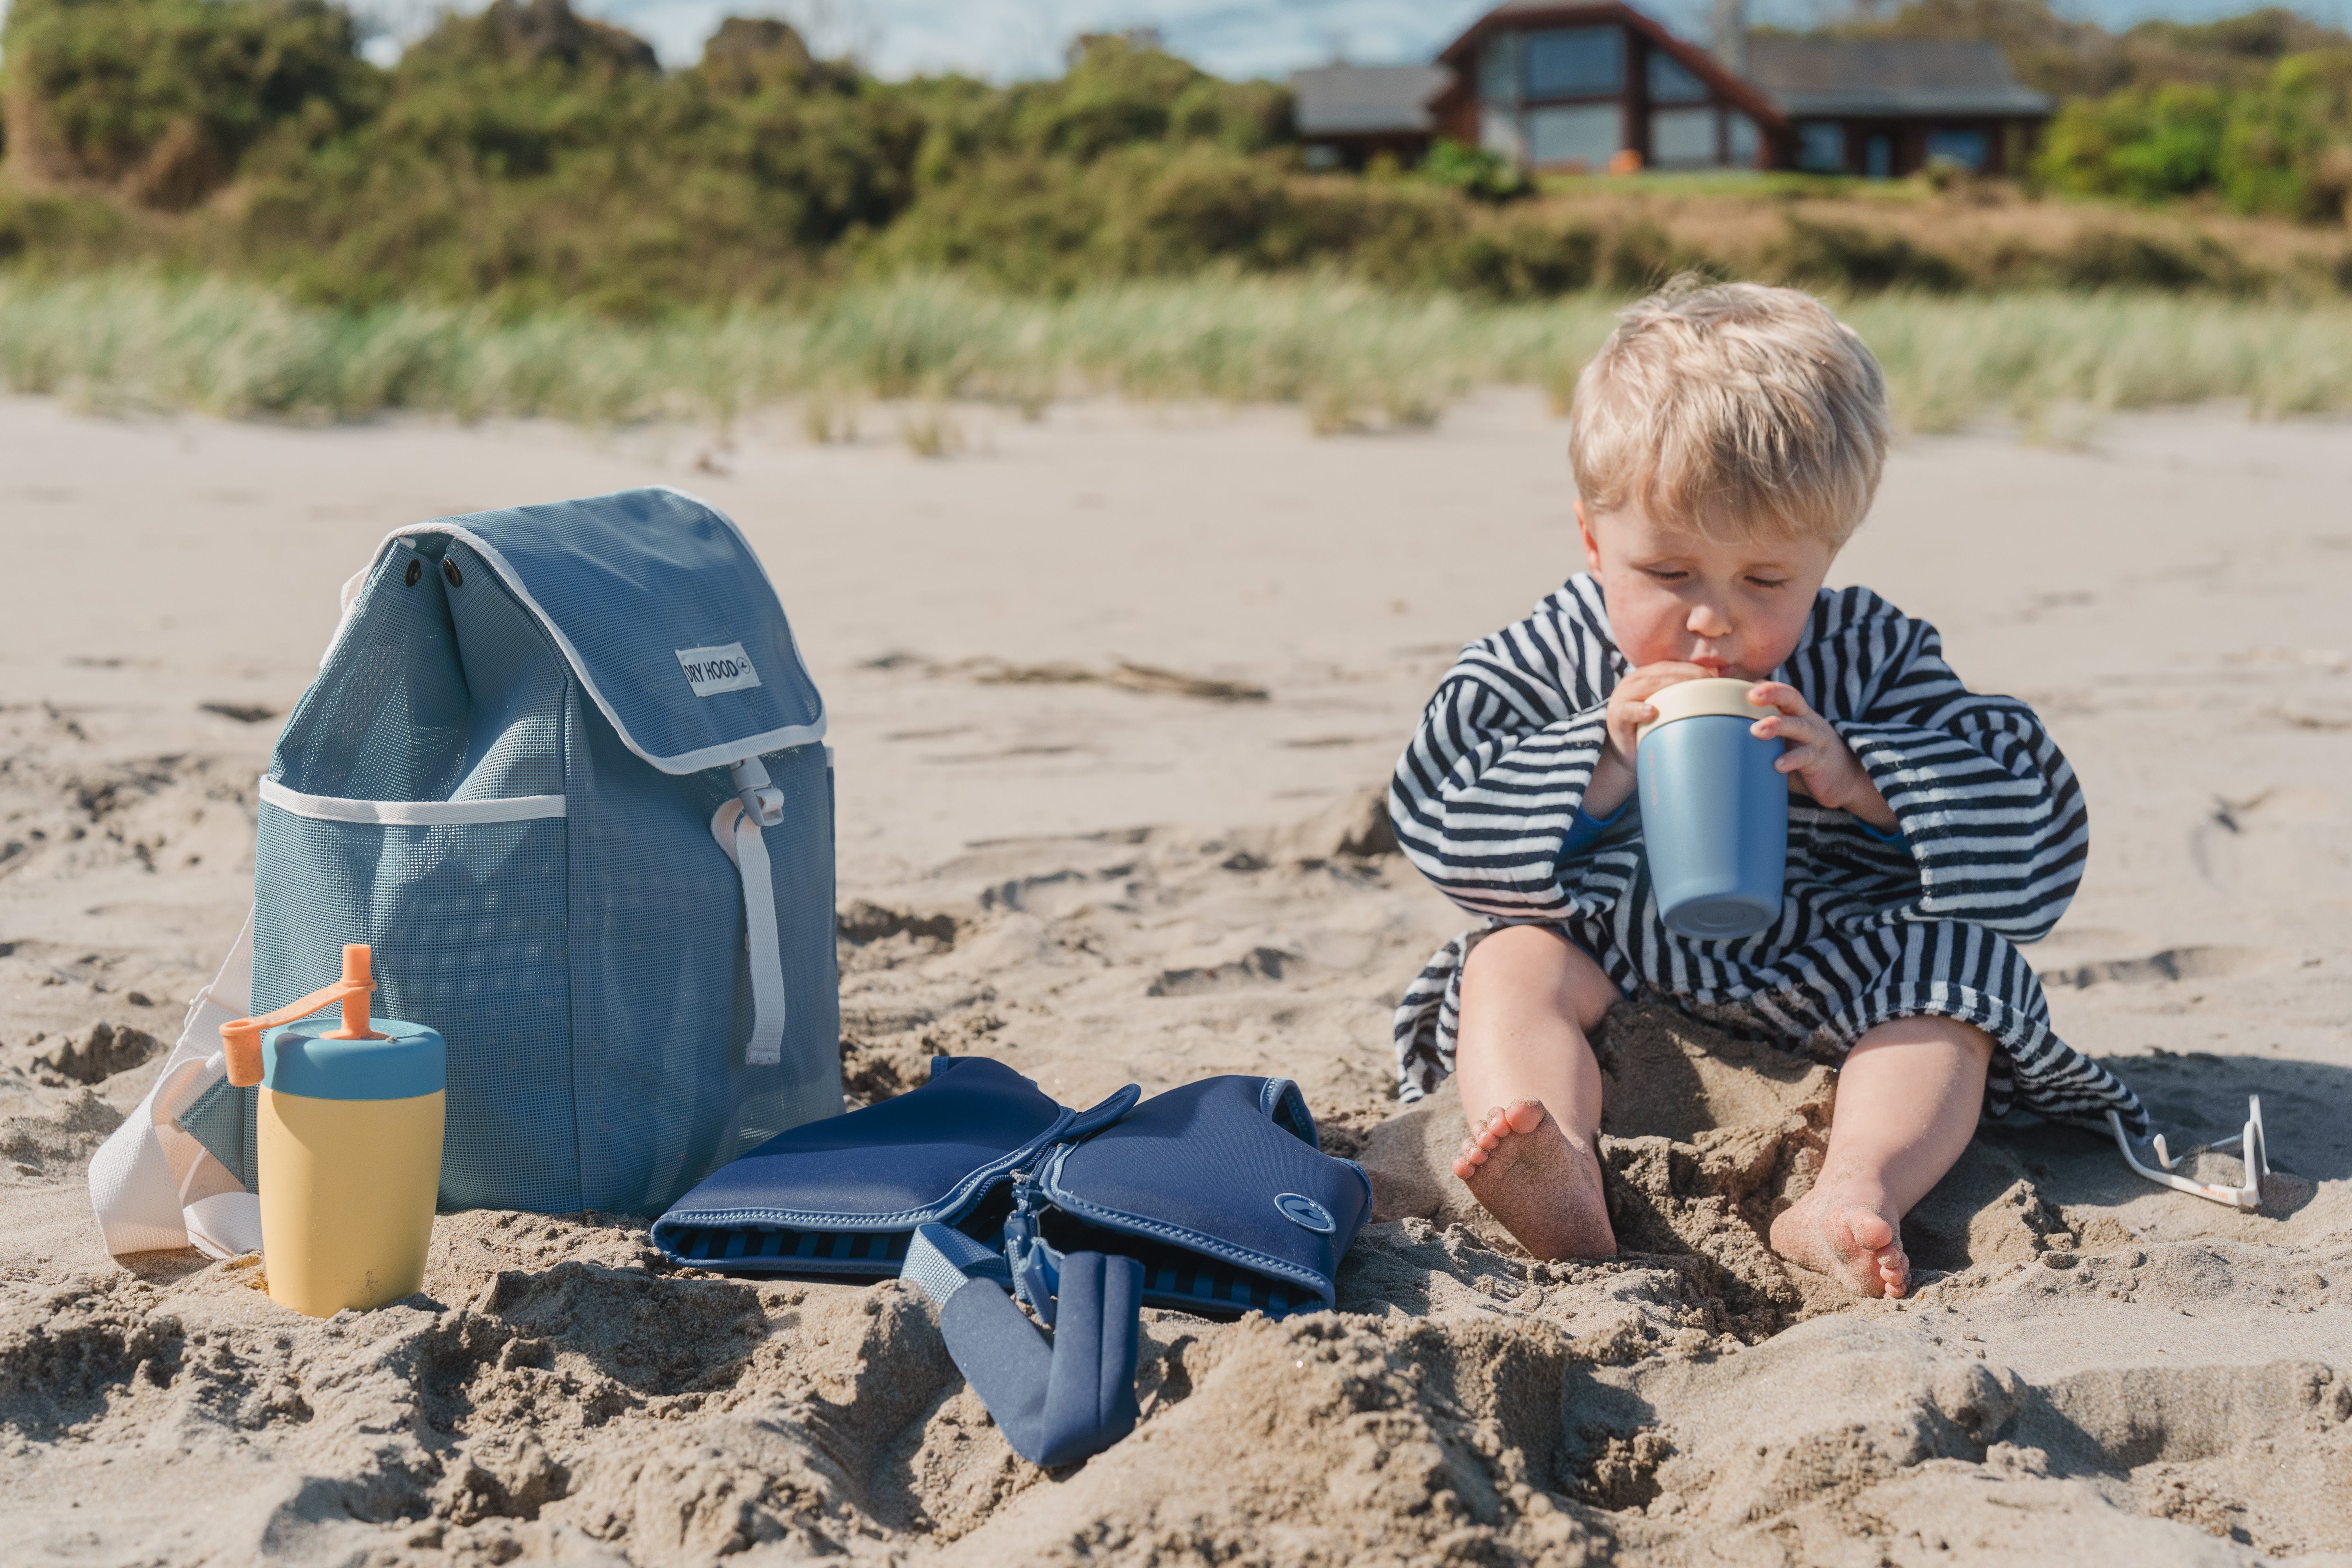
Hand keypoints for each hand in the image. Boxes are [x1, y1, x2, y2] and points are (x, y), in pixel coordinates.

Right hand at [1583, 662, 1715, 818]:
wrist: (1628, 753)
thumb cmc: (1655, 729)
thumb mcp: (1672, 709)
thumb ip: (1689, 698)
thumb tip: (1725, 690)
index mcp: (1650, 675)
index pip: (1675, 666)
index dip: (1696, 669)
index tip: (1718, 679)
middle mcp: (1636, 680)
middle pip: (1663, 672)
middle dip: (1688, 676)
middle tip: (1712, 684)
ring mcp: (1624, 696)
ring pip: (1646, 684)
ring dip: (1669, 686)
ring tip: (1691, 693)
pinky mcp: (1616, 715)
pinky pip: (1627, 710)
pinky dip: (1639, 710)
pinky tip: (1652, 712)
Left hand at [1746, 682, 1896, 829]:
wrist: (1843, 778)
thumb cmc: (1803, 757)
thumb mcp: (1783, 740)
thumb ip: (1761, 734)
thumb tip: (1721, 734)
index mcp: (1794, 712)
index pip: (1778, 691)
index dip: (1762, 685)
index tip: (1738, 684)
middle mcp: (1805, 719)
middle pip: (1792, 697)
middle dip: (1772, 693)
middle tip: (1751, 695)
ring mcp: (1814, 738)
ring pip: (1797, 725)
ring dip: (1777, 725)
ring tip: (1757, 730)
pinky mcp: (1819, 759)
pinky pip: (1805, 756)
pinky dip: (1790, 760)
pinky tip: (1777, 765)